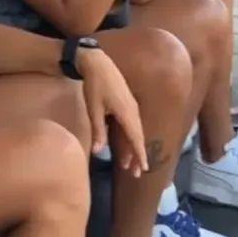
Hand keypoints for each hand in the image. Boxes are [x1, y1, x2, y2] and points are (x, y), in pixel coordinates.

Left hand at [79, 49, 146, 175]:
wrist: (97, 63)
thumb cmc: (94, 85)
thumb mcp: (94, 109)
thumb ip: (98, 131)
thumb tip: (98, 152)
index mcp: (126, 112)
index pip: (135, 138)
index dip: (139, 154)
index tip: (144, 168)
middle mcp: (132, 111)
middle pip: (138, 137)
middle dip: (137, 156)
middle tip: (136, 173)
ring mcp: (131, 107)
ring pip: (135, 132)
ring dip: (132, 148)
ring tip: (128, 165)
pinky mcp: (126, 104)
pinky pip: (131, 125)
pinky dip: (129, 138)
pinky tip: (124, 146)